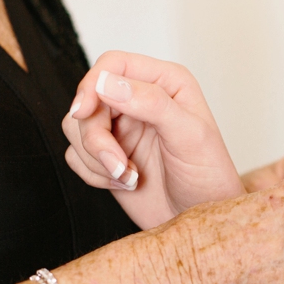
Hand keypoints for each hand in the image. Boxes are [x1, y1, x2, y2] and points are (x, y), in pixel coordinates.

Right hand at [63, 51, 244, 229]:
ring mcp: (121, 129)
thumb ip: (153, 103)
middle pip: (88, 100)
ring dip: (96, 158)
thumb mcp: (190, 136)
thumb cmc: (208, 177)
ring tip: (127, 176)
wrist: (200, 218)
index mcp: (164, 83)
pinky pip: (75, 155)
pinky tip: (123, 183)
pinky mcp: (107, 156)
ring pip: (76, 128)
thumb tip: (109, 83)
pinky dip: (93, 174)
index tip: (84, 112)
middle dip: (96, 137)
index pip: (113, 64)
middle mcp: (139, 100)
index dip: (91, 84)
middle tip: (118, 164)